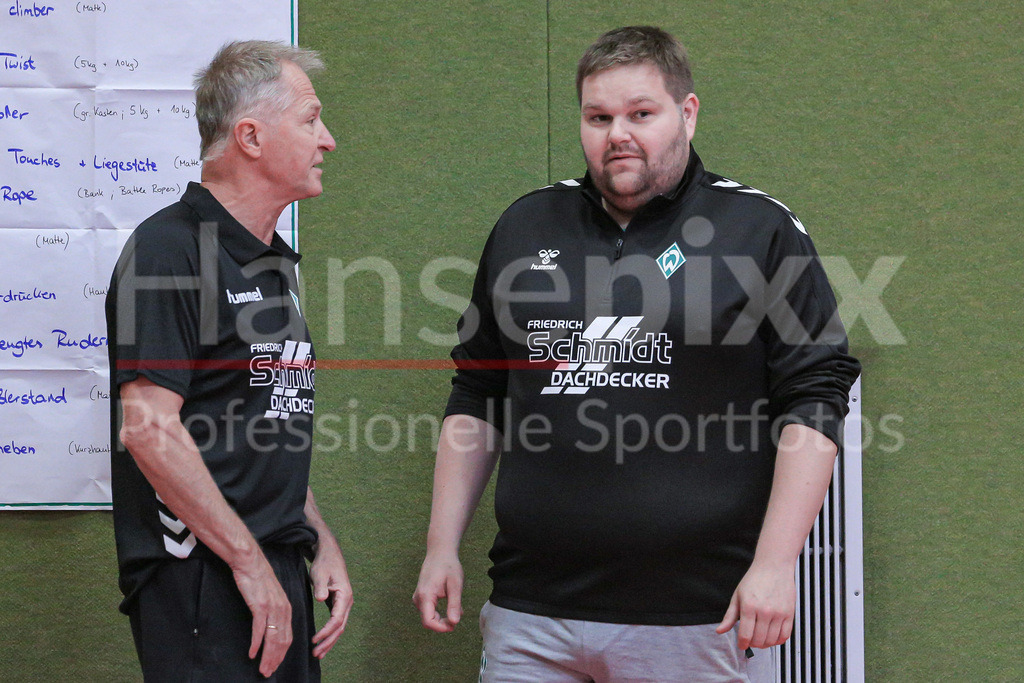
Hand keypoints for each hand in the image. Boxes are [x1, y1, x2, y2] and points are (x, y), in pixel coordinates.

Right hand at [231, 553, 292, 677]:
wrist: (250, 562)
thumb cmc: (258, 579)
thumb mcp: (271, 596)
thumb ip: (273, 611)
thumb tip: (269, 628)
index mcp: (287, 608)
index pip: (288, 637)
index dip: (282, 654)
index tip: (275, 666)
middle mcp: (283, 609)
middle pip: (282, 641)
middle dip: (275, 660)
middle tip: (267, 673)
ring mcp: (272, 608)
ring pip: (272, 638)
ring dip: (267, 656)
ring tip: (262, 669)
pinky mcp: (260, 605)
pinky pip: (259, 629)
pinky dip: (256, 643)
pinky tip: (252, 654)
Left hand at [309, 543, 353, 658]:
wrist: (329, 554)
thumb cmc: (324, 563)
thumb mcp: (319, 573)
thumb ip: (320, 587)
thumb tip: (321, 598)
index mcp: (345, 595)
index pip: (337, 619)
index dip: (326, 631)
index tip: (314, 640)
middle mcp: (347, 602)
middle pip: (340, 627)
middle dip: (328, 642)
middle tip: (316, 654)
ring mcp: (344, 604)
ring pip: (339, 628)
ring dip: (330, 641)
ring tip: (318, 654)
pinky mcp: (338, 605)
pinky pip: (336, 623)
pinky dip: (330, 634)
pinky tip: (322, 643)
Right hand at [412, 553, 462, 631]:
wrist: (440, 553)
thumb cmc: (448, 566)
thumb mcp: (455, 585)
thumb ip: (454, 604)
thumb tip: (454, 623)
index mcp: (425, 595)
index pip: (428, 621)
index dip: (440, 628)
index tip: (453, 626)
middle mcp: (418, 598)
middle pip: (428, 621)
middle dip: (442, 624)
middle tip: (457, 618)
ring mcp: (418, 598)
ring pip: (428, 616)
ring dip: (442, 618)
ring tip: (456, 608)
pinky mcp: (421, 597)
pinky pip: (428, 610)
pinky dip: (439, 612)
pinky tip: (451, 604)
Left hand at [716, 560, 795, 649]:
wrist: (774, 566)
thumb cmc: (754, 579)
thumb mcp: (737, 595)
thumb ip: (729, 616)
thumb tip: (719, 631)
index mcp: (748, 606)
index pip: (745, 635)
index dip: (742, 644)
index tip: (741, 645)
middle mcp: (764, 611)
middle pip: (759, 640)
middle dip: (752, 644)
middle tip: (750, 640)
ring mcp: (779, 613)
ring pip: (772, 640)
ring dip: (765, 644)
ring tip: (760, 638)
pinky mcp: (790, 613)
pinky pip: (785, 636)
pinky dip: (777, 641)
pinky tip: (772, 636)